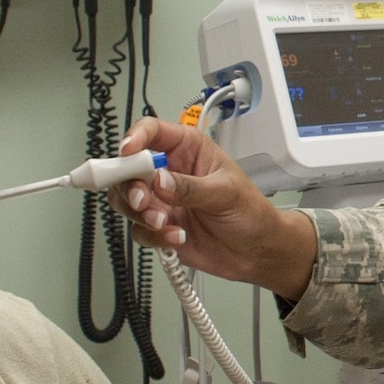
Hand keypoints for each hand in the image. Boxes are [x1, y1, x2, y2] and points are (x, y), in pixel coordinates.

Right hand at [114, 119, 317, 299]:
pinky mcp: (159, 226)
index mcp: (187, 149)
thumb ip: (190, 187)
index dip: (135, 138)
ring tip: (163, 222)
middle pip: (128, 168)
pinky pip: (139, 230)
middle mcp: (169, 172)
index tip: (127, 152)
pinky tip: (177, 238)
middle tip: (142, 199)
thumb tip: (159, 180)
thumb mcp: (225, 192)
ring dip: (139, 213)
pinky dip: (153, 236)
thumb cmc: (251, 212)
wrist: (257, 251)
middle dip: (129, 185)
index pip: (152, 132)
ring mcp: (162, 201)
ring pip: (126, 200)